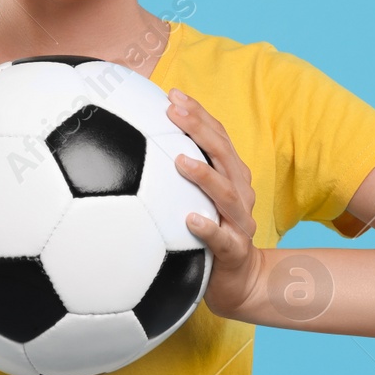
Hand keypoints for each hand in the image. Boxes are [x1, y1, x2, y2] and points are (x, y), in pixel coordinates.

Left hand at [166, 87, 266, 320]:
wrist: (238, 281)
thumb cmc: (212, 233)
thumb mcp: (196, 199)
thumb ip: (177, 174)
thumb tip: (135, 144)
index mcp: (231, 176)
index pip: (218, 137)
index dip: (198, 113)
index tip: (172, 93)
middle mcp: (239, 193)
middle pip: (224, 154)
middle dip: (200, 129)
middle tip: (173, 111)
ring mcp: (239, 221)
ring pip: (226, 193)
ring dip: (204, 174)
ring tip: (179, 160)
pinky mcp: (234, 251)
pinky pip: (222, 238)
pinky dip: (207, 228)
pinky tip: (189, 220)